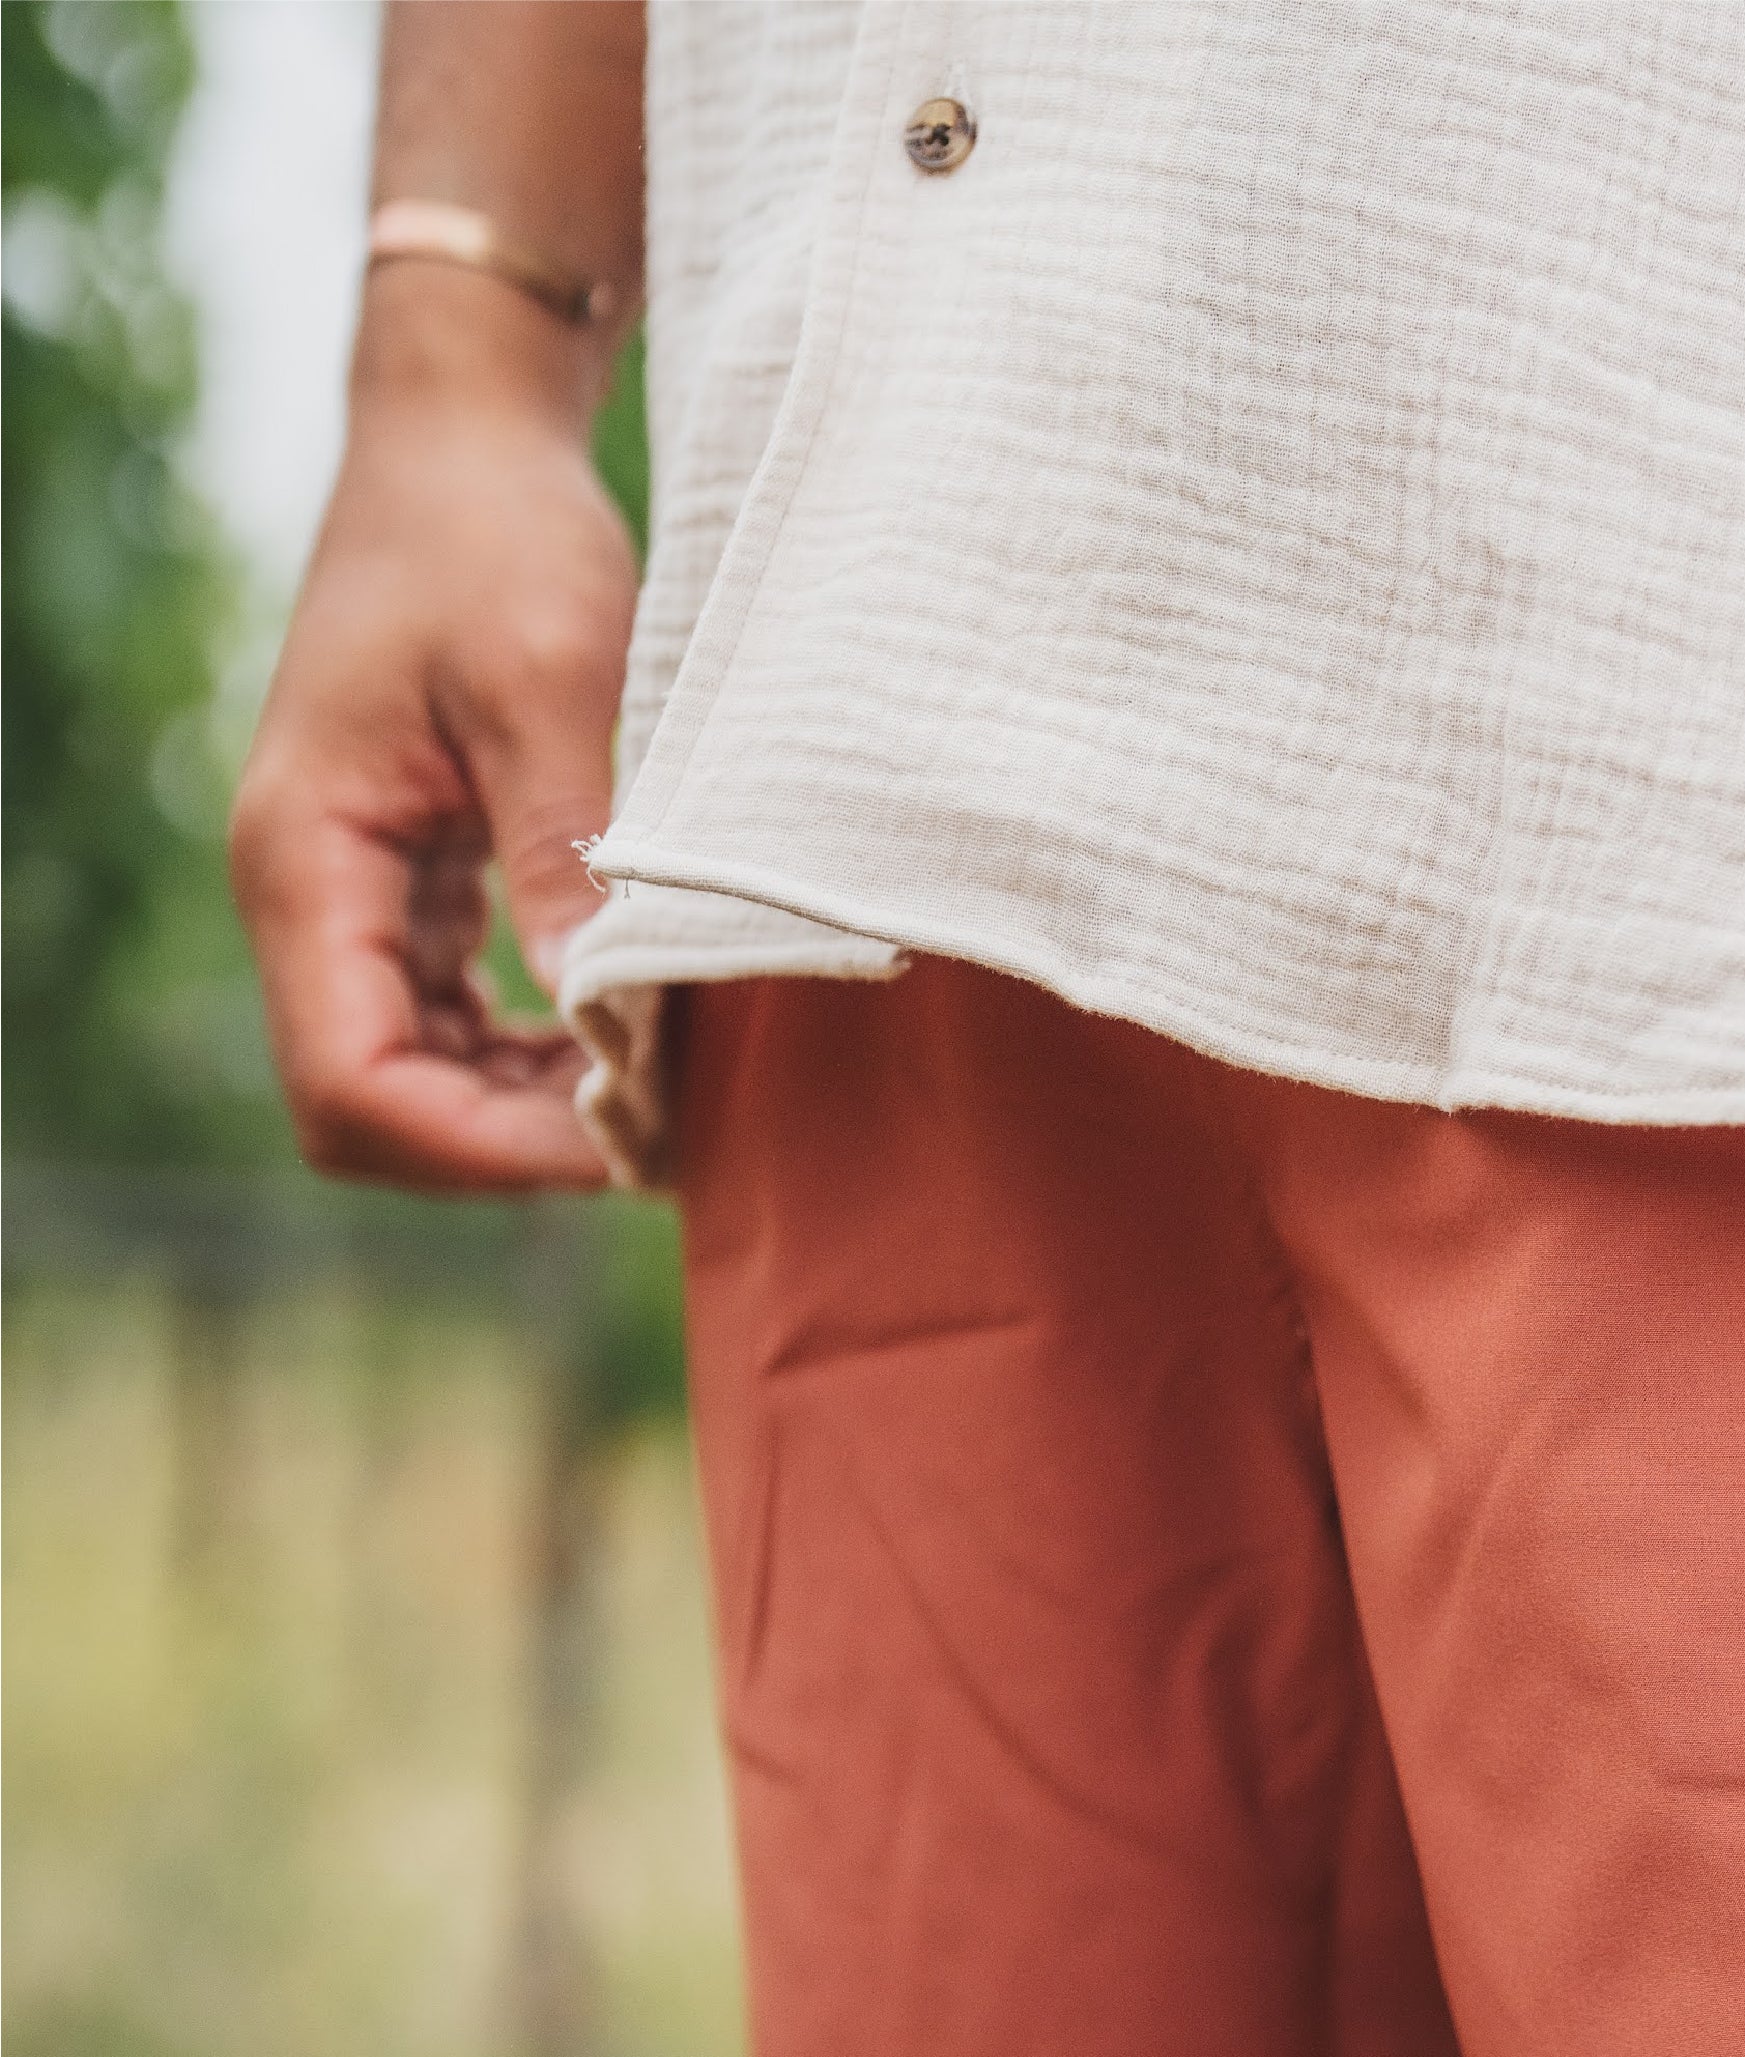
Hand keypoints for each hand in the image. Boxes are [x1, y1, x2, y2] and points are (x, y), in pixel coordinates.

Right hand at [229, 277, 637, 1188]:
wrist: (472, 443)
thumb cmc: (499, 537)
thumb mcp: (545, 684)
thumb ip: (564, 849)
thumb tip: (603, 1011)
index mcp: (307, 856)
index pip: (355, 1085)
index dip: (486, 1147)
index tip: (623, 1131)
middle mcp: (307, 894)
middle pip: (374, 1109)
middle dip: (509, 1145)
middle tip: (659, 1128)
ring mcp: (356, 897)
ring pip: (416, 1080)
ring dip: (527, 1110)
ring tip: (659, 1091)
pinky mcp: (412, 889)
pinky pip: (454, 1023)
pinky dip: (535, 1055)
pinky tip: (628, 1037)